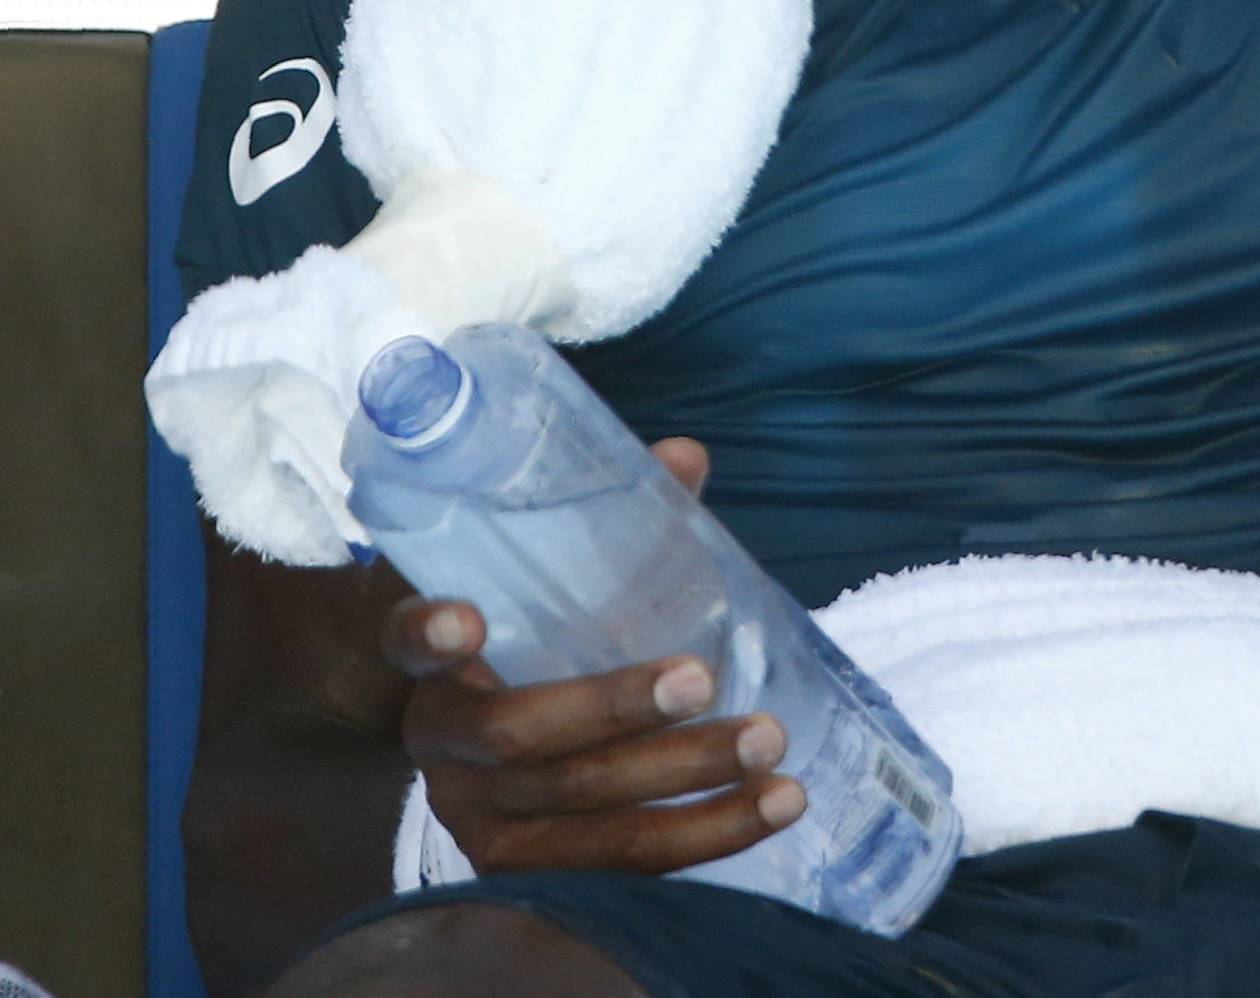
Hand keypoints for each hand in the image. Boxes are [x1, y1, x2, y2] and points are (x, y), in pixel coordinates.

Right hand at [380, 435, 806, 873]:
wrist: (485, 729)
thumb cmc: (531, 629)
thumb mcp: (546, 573)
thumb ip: (608, 518)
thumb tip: (684, 459)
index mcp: (432, 665)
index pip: (409, 644)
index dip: (429, 637)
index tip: (465, 621)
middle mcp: (444, 749)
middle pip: (519, 738)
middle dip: (616, 710)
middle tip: (702, 677)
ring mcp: (482, 825)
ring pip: (583, 820)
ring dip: (688, 791)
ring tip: (773, 751)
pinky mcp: (534, 877)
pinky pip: (621, 872)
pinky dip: (705, 841)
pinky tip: (772, 807)